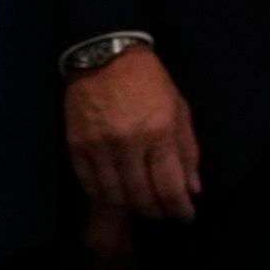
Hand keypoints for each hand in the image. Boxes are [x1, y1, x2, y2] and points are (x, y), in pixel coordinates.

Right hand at [64, 46, 200, 220]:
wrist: (105, 53)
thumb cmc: (148, 81)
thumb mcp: (179, 109)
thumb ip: (187, 150)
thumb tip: (192, 189)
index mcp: (159, 132)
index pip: (170, 188)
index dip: (180, 210)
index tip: (185, 215)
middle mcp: (128, 143)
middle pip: (142, 198)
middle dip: (157, 211)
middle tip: (163, 211)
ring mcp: (99, 146)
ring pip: (115, 197)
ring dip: (130, 206)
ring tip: (140, 203)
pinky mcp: (77, 145)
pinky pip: (89, 185)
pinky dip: (104, 195)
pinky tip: (116, 192)